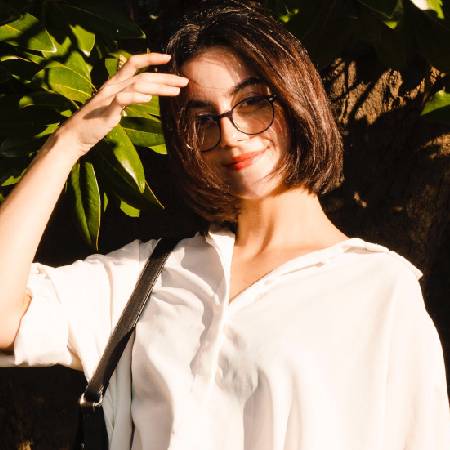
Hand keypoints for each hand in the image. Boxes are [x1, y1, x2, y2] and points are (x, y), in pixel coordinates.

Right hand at [58, 52, 187, 156]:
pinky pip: (122, 100)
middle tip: (184, 80)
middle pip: (142, 75)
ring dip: (159, 87)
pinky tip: (148, 99)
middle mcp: (112, 86)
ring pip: (137, 85)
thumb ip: (127, 97)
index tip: (168, 58)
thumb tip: (145, 95)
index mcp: (114, 83)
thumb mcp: (113, 106)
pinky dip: (135, 97)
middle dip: (165, 77)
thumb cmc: (95, 122)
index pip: (133, 63)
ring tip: (176, 91)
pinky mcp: (106, 111)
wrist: (75, 135)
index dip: (151, 58)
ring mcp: (108, 97)